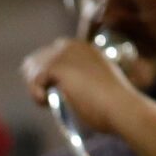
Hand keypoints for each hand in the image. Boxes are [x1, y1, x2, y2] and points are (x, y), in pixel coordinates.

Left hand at [21, 36, 142, 138]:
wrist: (122, 109)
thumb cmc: (114, 108)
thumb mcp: (98, 89)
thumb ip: (83, 84)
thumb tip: (63, 93)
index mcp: (84, 49)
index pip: (51, 55)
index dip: (46, 75)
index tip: (50, 94)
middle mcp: (73, 46)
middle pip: (37, 59)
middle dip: (37, 80)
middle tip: (47, 101)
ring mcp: (65, 54)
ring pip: (33, 68)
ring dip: (35, 87)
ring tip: (47, 103)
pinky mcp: (59, 66)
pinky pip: (35, 79)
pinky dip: (36, 93)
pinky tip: (46, 103)